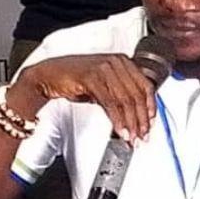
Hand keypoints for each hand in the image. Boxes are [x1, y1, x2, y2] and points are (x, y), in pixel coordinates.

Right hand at [10, 54, 155, 140]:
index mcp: (122, 61)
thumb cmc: (74, 79)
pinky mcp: (92, 77)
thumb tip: (136, 115)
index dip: (150, 107)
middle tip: (143, 135)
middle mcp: (116, 62)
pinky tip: (120, 130)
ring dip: (131, 123)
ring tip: (132, 137)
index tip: (151, 123)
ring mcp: (104, 68)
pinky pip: (111, 103)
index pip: (145, 85)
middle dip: (142, 119)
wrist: (48, 76)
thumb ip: (120, 95)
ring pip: (125, 100)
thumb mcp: (103, 85)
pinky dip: (117, 120)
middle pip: (137, 95)